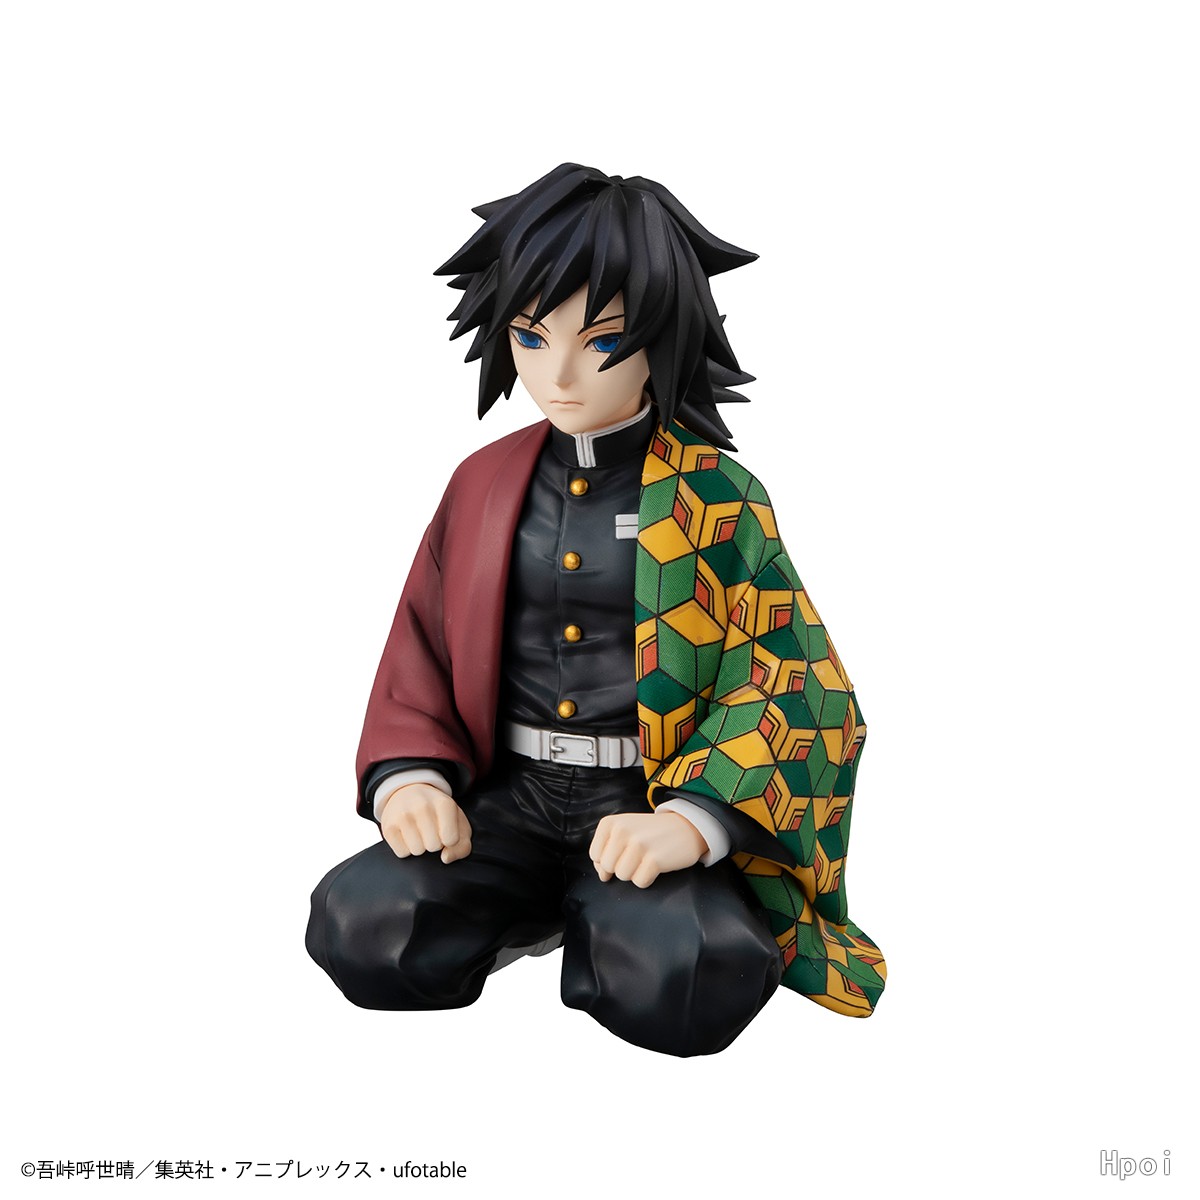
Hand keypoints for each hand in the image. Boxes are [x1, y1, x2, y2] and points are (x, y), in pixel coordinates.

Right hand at [379, 783, 471, 863]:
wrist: (408, 792)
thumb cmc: (438, 813)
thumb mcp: (458, 823)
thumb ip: (463, 846)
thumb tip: (445, 859)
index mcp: (444, 803)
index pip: (451, 839)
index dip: (449, 840)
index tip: (445, 830)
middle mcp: (422, 806)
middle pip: (433, 846)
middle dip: (434, 843)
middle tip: (431, 830)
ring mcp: (402, 815)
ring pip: (417, 851)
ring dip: (420, 846)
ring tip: (419, 831)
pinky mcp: (388, 826)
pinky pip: (402, 853)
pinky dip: (406, 848)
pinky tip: (407, 834)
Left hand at [589, 812, 707, 888]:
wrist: (686, 827)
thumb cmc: (651, 832)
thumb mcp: (624, 832)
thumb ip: (606, 850)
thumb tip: (602, 875)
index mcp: (611, 823)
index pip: (595, 855)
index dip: (607, 860)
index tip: (623, 851)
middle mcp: (622, 831)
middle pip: (608, 867)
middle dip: (621, 867)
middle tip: (637, 855)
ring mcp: (639, 844)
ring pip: (622, 876)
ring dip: (635, 872)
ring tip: (646, 858)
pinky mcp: (654, 859)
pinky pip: (640, 882)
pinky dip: (647, 878)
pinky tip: (656, 865)